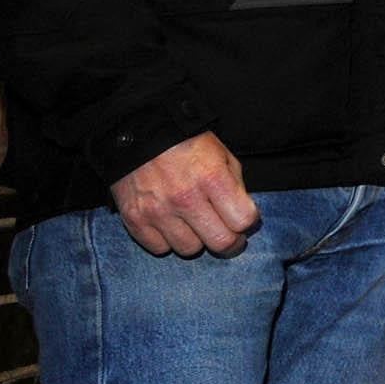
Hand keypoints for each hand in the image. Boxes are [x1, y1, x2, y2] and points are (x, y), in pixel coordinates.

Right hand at [109, 132, 258, 257]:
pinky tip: (171, 225)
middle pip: (220, 242)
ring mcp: (158, 212)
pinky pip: (159, 249)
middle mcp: (185, 198)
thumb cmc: (186, 143)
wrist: (140, 133)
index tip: (244, 219)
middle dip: (230, 242)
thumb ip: (235, 185)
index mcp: (212, 178)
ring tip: (195, 225)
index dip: (249, 222)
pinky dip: (167, 241)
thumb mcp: (221, 154)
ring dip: (197, 240)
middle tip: (228, 235)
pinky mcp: (135, 220)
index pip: (243, 220)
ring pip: (190, 250)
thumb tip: (243, 215)